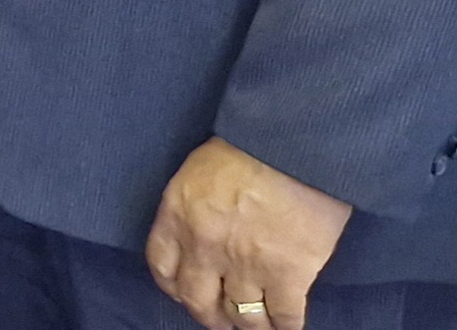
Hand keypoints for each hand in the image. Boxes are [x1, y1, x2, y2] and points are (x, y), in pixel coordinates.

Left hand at [145, 137, 352, 328]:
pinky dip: (285, 327)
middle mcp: (205, 248)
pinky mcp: (288, 275)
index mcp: (178, 216)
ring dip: (248, 326)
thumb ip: (192, 205)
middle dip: (208, 316)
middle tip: (221, 320)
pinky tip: (287, 328)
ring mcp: (246, 265)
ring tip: (255, 327)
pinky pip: (283, 316)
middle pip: (197, 300)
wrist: (294, 145)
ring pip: (241, 316)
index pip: (162, 267)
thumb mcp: (198, 170)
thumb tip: (202, 229)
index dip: (174, 287)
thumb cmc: (248, 146)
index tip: (185, 293)